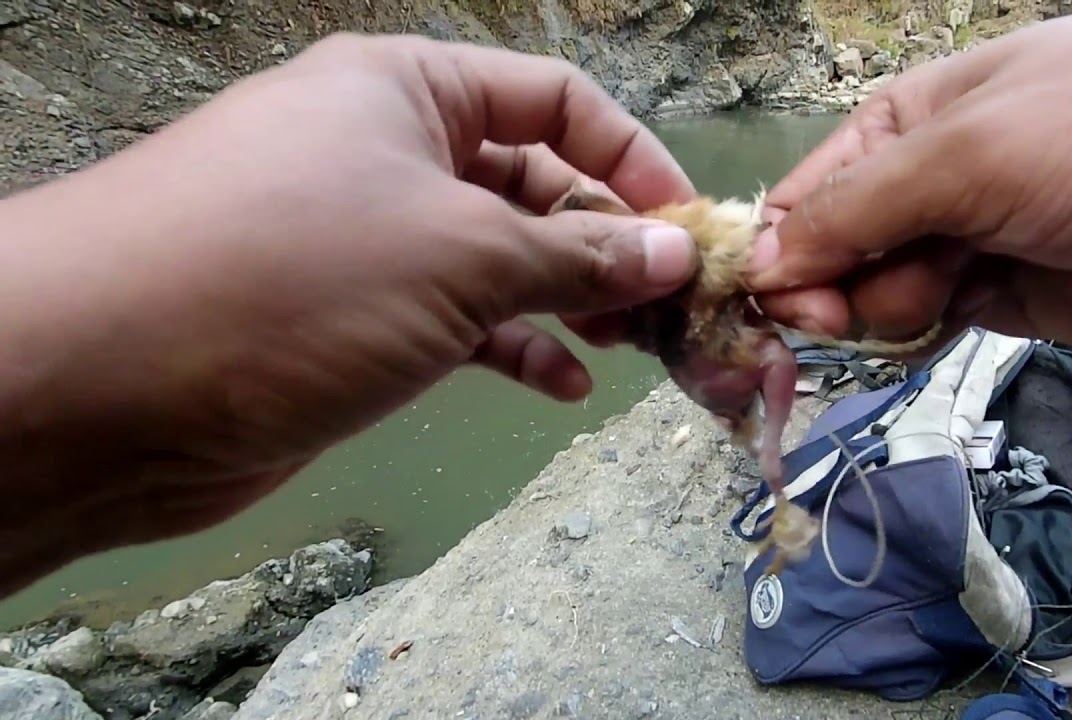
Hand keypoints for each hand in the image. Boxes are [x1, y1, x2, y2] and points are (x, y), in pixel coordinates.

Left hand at [0, 33, 697, 588]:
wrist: (106, 384)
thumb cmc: (296, 278)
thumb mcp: (460, 253)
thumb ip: (578, 255)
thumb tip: (672, 253)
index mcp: (408, 89)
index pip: (554, 101)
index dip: (631, 160)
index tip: (687, 230)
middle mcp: (387, 150)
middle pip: (530, 181)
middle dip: (603, 243)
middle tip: (666, 307)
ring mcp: (365, 237)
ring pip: (496, 258)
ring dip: (567, 301)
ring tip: (627, 349)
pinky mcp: (346, 317)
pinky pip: (453, 318)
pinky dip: (510, 346)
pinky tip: (558, 385)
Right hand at [745, 0, 1071, 350]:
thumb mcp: (973, 152)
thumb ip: (859, 209)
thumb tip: (757, 260)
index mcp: (902, 124)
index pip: (802, 199)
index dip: (774, 255)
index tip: (772, 306)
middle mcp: (924, 185)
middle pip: (831, 260)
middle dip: (832, 291)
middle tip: (873, 301)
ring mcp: (969, 245)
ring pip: (878, 302)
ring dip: (889, 314)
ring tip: (955, 291)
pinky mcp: (1011, 301)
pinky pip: (933, 330)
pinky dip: (925, 338)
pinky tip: (948, 326)